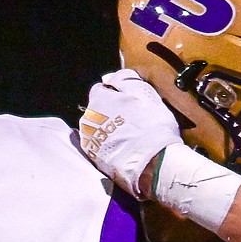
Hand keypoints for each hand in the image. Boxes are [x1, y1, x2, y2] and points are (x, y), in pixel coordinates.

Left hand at [78, 69, 182, 198]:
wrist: (153, 164)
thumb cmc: (151, 126)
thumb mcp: (144, 92)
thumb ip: (125, 79)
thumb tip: (112, 77)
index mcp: (97, 99)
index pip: (101, 89)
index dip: (116, 94)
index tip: (131, 102)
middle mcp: (87, 119)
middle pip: (97, 110)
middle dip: (111, 113)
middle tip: (133, 120)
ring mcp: (90, 141)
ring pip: (98, 129)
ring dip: (110, 130)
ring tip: (130, 137)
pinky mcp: (95, 160)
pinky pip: (101, 147)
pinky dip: (110, 147)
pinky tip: (125, 150)